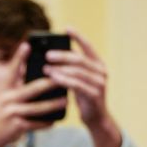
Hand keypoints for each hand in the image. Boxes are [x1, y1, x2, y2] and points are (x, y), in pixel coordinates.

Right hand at [0, 42, 63, 146]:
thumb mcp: (1, 100)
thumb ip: (14, 89)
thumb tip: (27, 75)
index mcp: (4, 91)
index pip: (12, 71)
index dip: (19, 58)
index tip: (27, 45)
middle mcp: (7, 100)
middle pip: (33, 89)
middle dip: (50, 83)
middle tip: (64, 77)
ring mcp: (11, 113)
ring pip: (38, 108)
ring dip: (53, 104)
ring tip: (65, 100)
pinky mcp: (16, 127)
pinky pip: (36, 124)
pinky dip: (46, 123)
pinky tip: (55, 121)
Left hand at [45, 28, 120, 146]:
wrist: (96, 119)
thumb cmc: (84, 97)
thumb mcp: (80, 79)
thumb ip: (74, 67)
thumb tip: (55, 54)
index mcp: (99, 65)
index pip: (88, 47)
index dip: (78, 36)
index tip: (67, 28)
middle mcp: (101, 72)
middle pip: (80, 59)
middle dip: (62, 55)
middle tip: (47, 54)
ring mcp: (100, 83)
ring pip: (77, 71)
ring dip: (60, 68)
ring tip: (45, 67)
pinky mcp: (95, 95)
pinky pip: (77, 85)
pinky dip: (64, 80)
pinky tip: (53, 78)